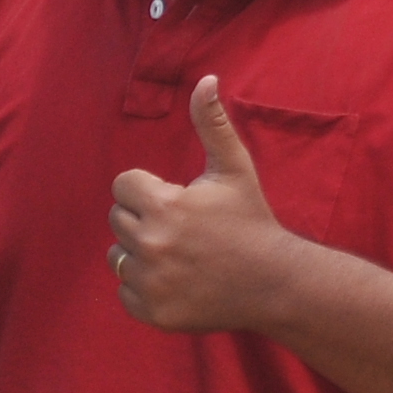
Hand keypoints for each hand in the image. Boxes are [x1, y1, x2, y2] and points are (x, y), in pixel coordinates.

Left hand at [105, 78, 312, 333]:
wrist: (274, 283)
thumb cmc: (251, 221)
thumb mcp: (233, 168)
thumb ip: (212, 123)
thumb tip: (205, 79)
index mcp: (164, 206)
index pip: (122, 186)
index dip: (148, 189)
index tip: (176, 199)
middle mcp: (151, 245)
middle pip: (117, 219)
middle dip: (144, 218)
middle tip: (182, 228)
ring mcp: (151, 282)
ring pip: (117, 257)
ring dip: (139, 253)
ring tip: (178, 254)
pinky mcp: (153, 313)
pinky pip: (125, 292)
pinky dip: (144, 288)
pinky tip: (176, 280)